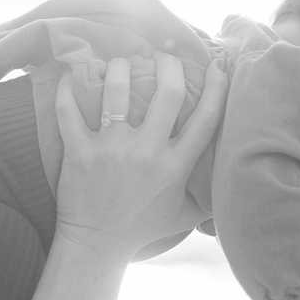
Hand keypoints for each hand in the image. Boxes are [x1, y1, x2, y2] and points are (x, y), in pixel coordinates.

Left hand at [52, 51, 226, 262]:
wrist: (97, 245)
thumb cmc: (141, 229)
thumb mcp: (183, 216)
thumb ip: (208, 199)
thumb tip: (232, 186)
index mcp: (175, 166)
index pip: (205, 119)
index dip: (217, 87)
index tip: (216, 65)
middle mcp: (146, 153)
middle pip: (167, 93)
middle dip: (169, 64)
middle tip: (163, 55)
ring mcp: (111, 150)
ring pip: (117, 91)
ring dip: (121, 67)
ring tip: (123, 61)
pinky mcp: (79, 151)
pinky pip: (69, 111)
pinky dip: (67, 88)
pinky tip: (71, 73)